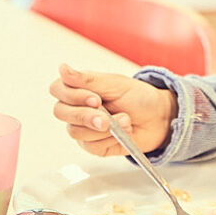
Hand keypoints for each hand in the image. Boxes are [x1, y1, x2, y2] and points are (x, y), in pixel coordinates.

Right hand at [50, 62, 174, 155]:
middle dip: (85, 115)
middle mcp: (77, 108)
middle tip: (106, 117)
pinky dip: (110, 139)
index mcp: (80, 89)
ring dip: (103, 128)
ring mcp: (84, 128)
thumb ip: (87, 79)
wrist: (158, 117)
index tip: (95, 98)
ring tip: (125, 120)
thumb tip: (62, 68)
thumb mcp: (114, 83)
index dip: (72, 95)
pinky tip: (124, 132)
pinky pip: (91, 146)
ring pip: (75, 131)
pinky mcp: (94, 146)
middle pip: (61, 112)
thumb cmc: (137, 97)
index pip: (57, 90)